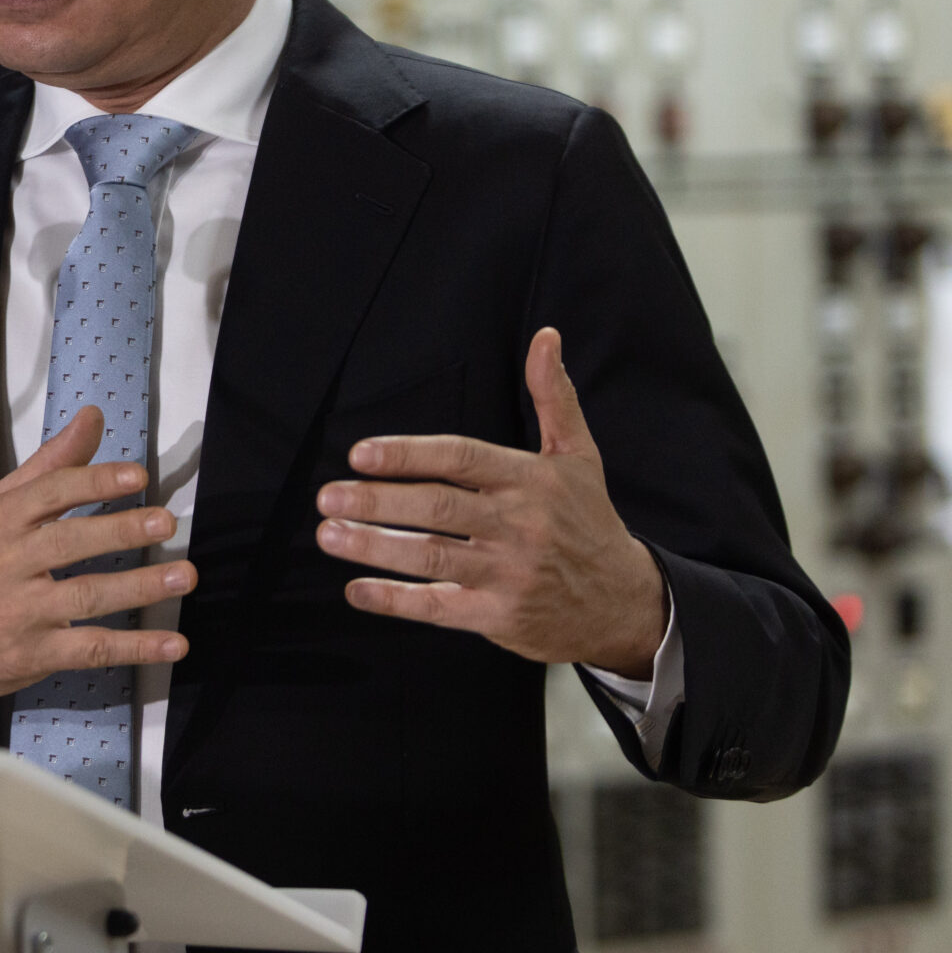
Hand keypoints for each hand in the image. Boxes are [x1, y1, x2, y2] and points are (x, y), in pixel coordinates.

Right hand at [0, 405, 192, 717]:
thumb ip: (49, 466)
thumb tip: (92, 418)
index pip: (48, 494)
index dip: (93, 483)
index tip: (136, 478)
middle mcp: (5, 564)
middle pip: (67, 543)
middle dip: (120, 531)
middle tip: (164, 523)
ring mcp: (20, 613)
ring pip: (85, 595)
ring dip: (139, 587)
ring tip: (183, 576)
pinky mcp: (35, 654)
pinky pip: (90, 648)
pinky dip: (134, 647)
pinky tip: (171, 643)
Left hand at [315, 328, 666, 677]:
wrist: (625, 603)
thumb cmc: (588, 522)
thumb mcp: (578, 456)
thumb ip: (553, 396)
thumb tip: (544, 336)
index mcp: (531, 480)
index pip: (461, 459)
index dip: (408, 455)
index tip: (359, 454)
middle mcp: (520, 525)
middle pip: (438, 508)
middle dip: (377, 501)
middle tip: (327, 497)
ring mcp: (510, 573)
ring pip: (432, 556)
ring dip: (374, 547)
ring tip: (329, 535)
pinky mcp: (501, 616)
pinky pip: (439, 607)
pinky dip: (394, 600)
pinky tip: (356, 589)